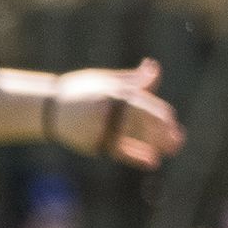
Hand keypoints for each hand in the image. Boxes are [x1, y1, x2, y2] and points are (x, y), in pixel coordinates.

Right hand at [48, 60, 184, 168]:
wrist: (48, 107)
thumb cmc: (81, 91)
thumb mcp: (106, 81)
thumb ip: (133, 80)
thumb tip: (154, 67)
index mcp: (113, 91)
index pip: (143, 103)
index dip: (160, 114)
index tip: (172, 121)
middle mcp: (107, 109)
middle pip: (140, 120)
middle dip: (161, 131)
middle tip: (178, 140)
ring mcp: (98, 126)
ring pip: (132, 136)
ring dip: (153, 144)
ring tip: (171, 150)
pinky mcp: (92, 142)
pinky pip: (118, 150)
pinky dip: (136, 155)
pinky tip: (152, 161)